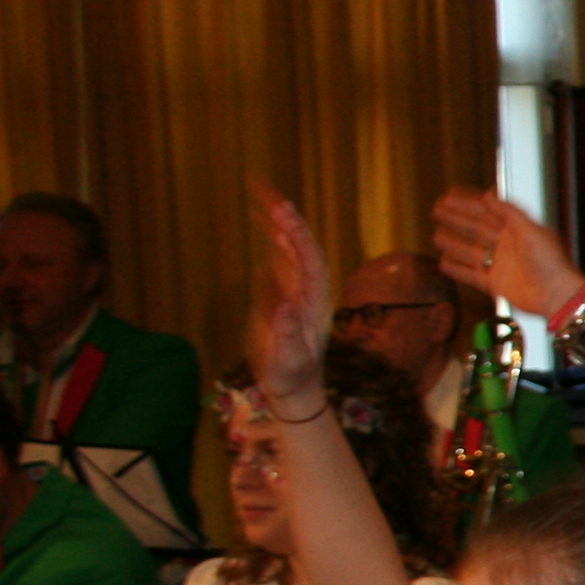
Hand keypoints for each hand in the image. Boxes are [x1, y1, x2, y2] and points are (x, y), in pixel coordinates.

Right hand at [249, 185, 335, 411]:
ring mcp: (297, 292)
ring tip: (270, 202)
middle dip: (290, 223)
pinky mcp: (283, 298)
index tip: (284, 215)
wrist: (295, 386)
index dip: (298, 237)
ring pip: (292, 254)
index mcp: (314, 302)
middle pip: (303, 250)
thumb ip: (286, 333)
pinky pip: (282, 266)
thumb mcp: (289, 358)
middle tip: (274, 198)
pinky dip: (277, 247)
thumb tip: (283, 306)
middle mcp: (308, 292)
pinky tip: (272, 231)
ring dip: (283, 229)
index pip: (310, 261)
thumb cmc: (292, 375)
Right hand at [434, 192, 584, 320]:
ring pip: (471, 251)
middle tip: (437, 209)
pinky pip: (471, 275)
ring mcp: (500, 265)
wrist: (556, 295)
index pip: (488, 211)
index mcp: (517, 230)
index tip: (450, 194)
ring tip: (436, 236)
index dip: (469, 202)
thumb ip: (509, 212)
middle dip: (456, 219)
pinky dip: (457, 270)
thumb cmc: (550, 262)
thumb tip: (489, 194)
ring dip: (454, 243)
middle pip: (476, 229)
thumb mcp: (530, 231)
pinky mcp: (495, 284)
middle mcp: (507, 245)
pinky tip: (443, 263)